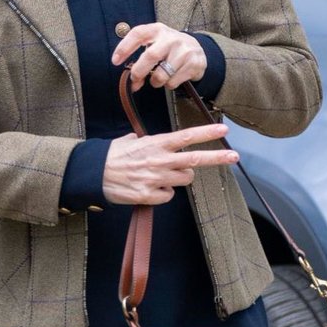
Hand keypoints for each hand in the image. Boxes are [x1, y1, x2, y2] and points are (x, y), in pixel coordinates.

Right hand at [103, 123, 238, 205]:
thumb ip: (144, 141)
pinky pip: (168, 196)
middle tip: (234, 156)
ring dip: (179, 177)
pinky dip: (163, 193)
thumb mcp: (128, 141)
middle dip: (218, 158)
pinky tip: (149, 188)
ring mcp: (155, 179)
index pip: (185, 137)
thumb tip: (142, 139)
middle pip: (195, 159)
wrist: (92, 175)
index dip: (206, 133)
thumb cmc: (110, 156)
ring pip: (184, 179)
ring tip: (162, 174)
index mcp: (155, 144)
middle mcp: (159, 160)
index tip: (224, 130)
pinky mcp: (148, 195)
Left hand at [110, 22, 205, 90]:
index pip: (138, 34)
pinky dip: (168, 85)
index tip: (115, 61)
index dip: (124, 47)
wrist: (197, 49)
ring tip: (159, 78)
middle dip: (139, 71)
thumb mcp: (155, 45)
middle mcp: (171, 38)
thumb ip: (141, 60)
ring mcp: (184, 50)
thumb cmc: (169, 48)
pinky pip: (173, 82)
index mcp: (157, 30)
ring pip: (161, 74)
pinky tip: (172, 77)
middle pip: (150, 56)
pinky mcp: (193, 63)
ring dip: (155, 82)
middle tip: (135, 79)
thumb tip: (133, 83)